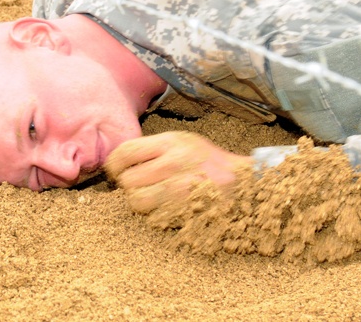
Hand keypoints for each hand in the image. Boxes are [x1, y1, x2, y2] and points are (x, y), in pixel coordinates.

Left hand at [104, 131, 252, 213]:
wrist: (247, 184)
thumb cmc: (208, 162)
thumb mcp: (182, 142)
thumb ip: (152, 149)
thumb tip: (118, 162)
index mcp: (171, 143)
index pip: (124, 153)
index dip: (114, 165)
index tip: (116, 172)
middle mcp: (174, 164)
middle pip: (128, 181)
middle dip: (129, 186)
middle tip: (140, 186)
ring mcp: (181, 189)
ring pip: (138, 202)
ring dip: (141, 203)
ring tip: (153, 198)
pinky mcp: (187, 211)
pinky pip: (155, 218)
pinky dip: (156, 216)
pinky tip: (168, 209)